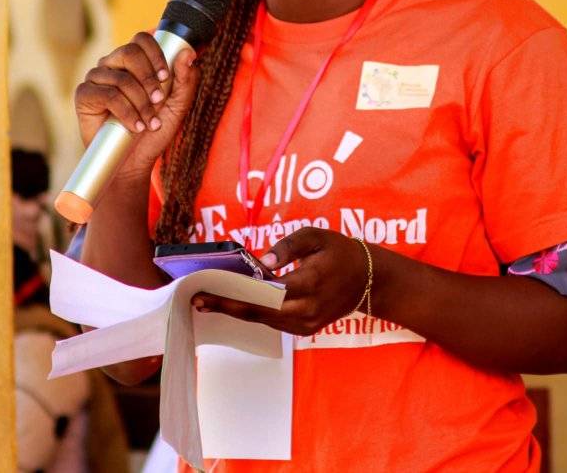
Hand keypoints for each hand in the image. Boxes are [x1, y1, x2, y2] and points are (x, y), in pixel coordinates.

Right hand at [73, 32, 200, 178]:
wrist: (134, 162)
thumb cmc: (154, 130)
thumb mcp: (177, 106)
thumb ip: (185, 80)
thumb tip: (188, 53)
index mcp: (134, 62)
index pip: (142, 39)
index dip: (156, 54)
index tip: (165, 78)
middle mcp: (113, 65)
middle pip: (129, 52)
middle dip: (148, 78)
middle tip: (157, 100)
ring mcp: (97, 78)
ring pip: (121, 78)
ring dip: (140, 103)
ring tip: (149, 122)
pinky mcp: (84, 94)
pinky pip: (107, 95)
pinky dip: (126, 113)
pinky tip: (135, 126)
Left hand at [192, 228, 368, 335]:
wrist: (368, 280)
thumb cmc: (340, 252)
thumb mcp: (316, 236)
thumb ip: (287, 247)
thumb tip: (261, 263)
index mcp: (310, 283)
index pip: (266, 293)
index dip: (236, 293)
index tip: (210, 289)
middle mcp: (308, 309)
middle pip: (259, 312)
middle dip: (227, 306)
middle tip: (197, 299)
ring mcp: (307, 324)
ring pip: (264, 320)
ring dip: (236, 311)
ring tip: (209, 301)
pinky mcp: (306, 330)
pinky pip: (274, 323)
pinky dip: (253, 314)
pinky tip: (234, 305)